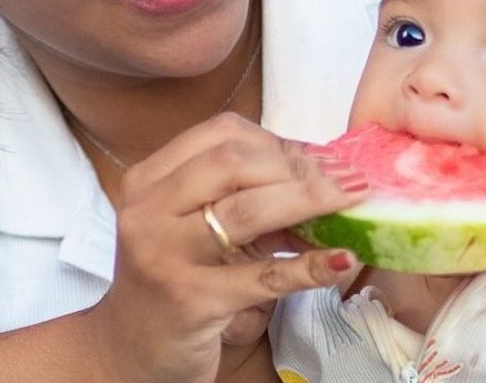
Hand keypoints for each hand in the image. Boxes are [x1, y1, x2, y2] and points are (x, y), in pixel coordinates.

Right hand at [90, 113, 366, 382]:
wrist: (131, 352)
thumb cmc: (175, 278)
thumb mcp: (195, 226)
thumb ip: (241, 193)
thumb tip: (323, 168)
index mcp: (149, 179)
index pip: (220, 134)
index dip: (278, 140)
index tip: (321, 156)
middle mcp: (148, 211)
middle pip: (235, 163)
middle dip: (299, 166)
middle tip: (346, 177)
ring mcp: (165, 256)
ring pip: (248, 211)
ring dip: (311, 199)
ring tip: (354, 199)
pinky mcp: (191, 301)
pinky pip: (262, 276)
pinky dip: (309, 265)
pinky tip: (342, 258)